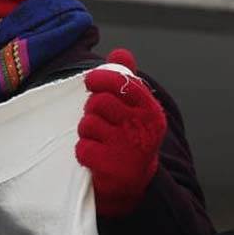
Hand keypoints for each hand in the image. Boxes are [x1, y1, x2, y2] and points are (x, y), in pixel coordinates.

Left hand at [76, 67, 166, 216]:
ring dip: (87, 131)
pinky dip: (83, 151)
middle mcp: (142, 130)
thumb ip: (127, 79)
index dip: (103, 78)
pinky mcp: (110, 168)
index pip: (124, 83)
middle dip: (92, 109)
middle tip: (99, 119)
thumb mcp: (135, 110)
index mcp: (151, 112)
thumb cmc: (130, 138)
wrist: (133, 183)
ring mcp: (127, 150)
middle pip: (100, 102)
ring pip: (88, 124)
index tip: (91, 81)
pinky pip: (82, 147)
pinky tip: (95, 156)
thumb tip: (121, 52)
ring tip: (98, 139)